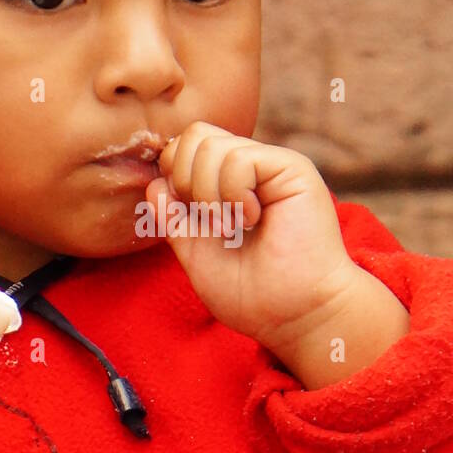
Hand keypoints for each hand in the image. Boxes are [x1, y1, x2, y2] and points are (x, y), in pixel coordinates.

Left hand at [145, 121, 359, 353]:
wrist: (297, 317)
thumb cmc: (253, 294)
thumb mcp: (195, 254)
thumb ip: (172, 218)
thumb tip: (156, 181)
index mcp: (228, 185)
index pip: (184, 147)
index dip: (172, 175)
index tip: (187, 217)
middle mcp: (251, 169)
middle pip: (195, 135)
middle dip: (184, 180)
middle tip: (209, 222)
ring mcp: (271, 165)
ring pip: (209, 144)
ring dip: (208, 194)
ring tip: (232, 227)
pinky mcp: (292, 168)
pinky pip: (238, 158)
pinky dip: (232, 194)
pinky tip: (251, 219)